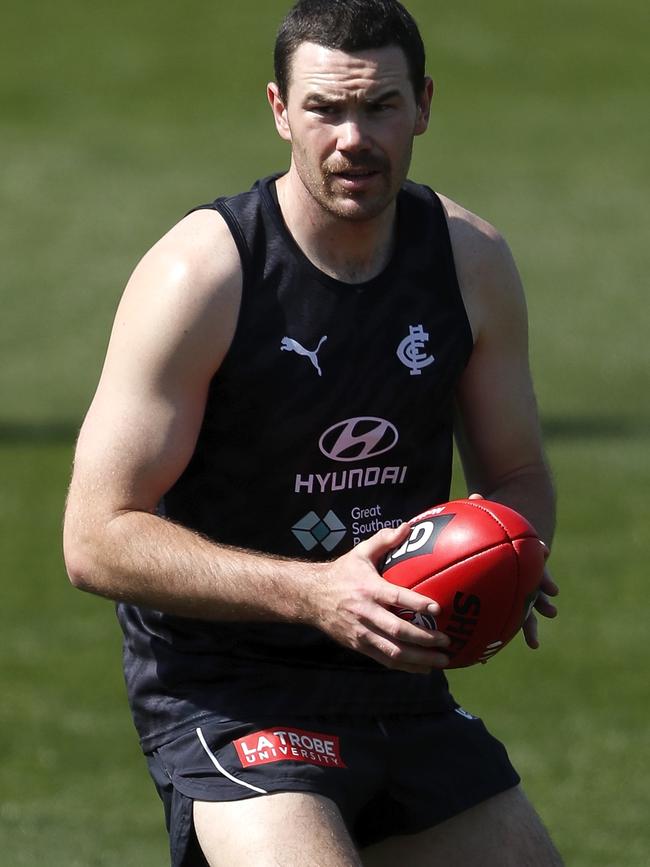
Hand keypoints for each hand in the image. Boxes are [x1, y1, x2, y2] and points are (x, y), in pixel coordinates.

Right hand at [311, 524, 449, 673]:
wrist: (311, 597)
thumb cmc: (341, 573)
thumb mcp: (360, 553)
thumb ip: (384, 540)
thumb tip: (408, 527)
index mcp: (369, 589)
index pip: (396, 597)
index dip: (417, 604)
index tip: (438, 609)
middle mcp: (366, 613)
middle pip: (398, 630)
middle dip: (425, 638)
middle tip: (447, 641)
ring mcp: (362, 633)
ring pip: (393, 651)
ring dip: (420, 658)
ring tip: (442, 660)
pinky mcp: (359, 646)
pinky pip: (385, 660)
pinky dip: (406, 666)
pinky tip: (424, 668)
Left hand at [468, 492, 557, 649]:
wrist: (512, 532)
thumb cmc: (498, 525)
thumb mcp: (495, 517)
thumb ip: (485, 509)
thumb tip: (476, 495)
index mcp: (525, 561)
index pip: (539, 571)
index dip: (545, 580)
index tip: (553, 589)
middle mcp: (526, 578)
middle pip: (534, 596)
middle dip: (539, 609)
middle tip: (547, 620)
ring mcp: (520, 589)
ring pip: (524, 612)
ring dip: (527, 628)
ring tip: (531, 645)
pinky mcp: (509, 594)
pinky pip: (501, 616)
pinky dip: (495, 632)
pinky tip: (483, 655)